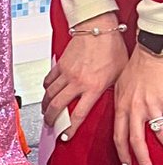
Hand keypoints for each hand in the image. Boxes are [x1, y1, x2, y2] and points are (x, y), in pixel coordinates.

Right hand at [43, 13, 126, 138]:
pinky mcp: (60, 64)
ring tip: (46, 112)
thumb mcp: (118, 74)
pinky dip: (46, 89)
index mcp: (93, 87)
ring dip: (46, 106)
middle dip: (52, 119)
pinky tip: (47, 92)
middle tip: (51, 125)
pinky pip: (48, 81)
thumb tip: (108, 101)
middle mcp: (77, 82)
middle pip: (57, 107)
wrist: (98, 28)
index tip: (65, 136)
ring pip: (49, 95)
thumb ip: (110, 90)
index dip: (69, 129)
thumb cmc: (111, 47)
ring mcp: (66, 73)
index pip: (78, 115)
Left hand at [113, 46, 162, 164]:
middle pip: (135, 140)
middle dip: (141, 159)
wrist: (149, 51)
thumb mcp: (120, 87)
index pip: (119, 135)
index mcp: (121, 106)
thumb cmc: (136, 68)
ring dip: (161, 148)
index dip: (122, 153)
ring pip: (156, 133)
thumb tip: (122, 118)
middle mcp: (134, 108)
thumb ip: (121, 105)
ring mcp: (151, 105)